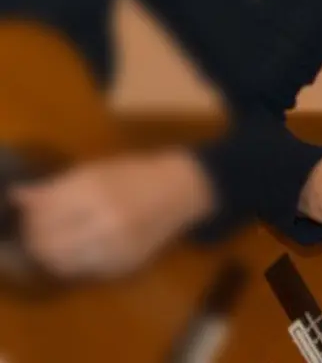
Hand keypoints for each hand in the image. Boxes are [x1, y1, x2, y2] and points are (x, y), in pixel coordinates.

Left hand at [10, 150, 214, 279]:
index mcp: (94, 190)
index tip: (31, 215)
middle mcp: (105, 220)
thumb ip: (54, 187)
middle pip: (47, 242)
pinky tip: (80, 250)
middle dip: (35, 240)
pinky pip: (84, 272)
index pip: (42, 213)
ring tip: (55, 244)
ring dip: (51, 256)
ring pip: (62, 263)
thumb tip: (17, 197)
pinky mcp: (126, 264)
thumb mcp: (94, 171)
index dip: (30, 217)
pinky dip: (74, 263)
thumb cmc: (136, 174)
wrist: (182, 190)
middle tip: (38, 234)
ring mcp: (117, 245)